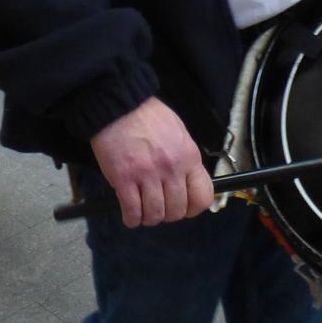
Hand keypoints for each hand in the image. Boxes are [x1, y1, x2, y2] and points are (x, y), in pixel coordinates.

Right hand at [90, 97, 212, 227]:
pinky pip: (132, 211)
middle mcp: (171, 168)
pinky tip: (130, 214)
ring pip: (154, 214)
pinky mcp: (123, 178)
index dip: (192, 209)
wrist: (119, 104)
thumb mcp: (179, 133)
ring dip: (148, 217)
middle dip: (167, 215)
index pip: (202, 196)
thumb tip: (186, 184)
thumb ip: (185, 160)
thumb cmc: (148, 116)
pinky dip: (131, 218)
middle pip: (176, 210)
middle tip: (158, 208)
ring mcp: (147, 174)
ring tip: (142, 210)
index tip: (183, 208)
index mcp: (188, 156)